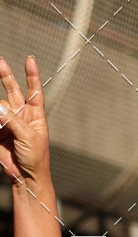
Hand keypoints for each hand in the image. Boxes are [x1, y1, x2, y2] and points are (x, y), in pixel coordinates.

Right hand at [0, 55, 49, 181]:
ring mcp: (8, 122)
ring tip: (1, 122)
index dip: (32, 75)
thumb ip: (13, 120)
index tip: (30, 59)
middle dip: (5, 76)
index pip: (34, 91)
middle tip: (0, 62)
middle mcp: (21, 116)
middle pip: (12, 91)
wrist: (26, 176)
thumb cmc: (35, 158)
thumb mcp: (29, 137)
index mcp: (35, 115)